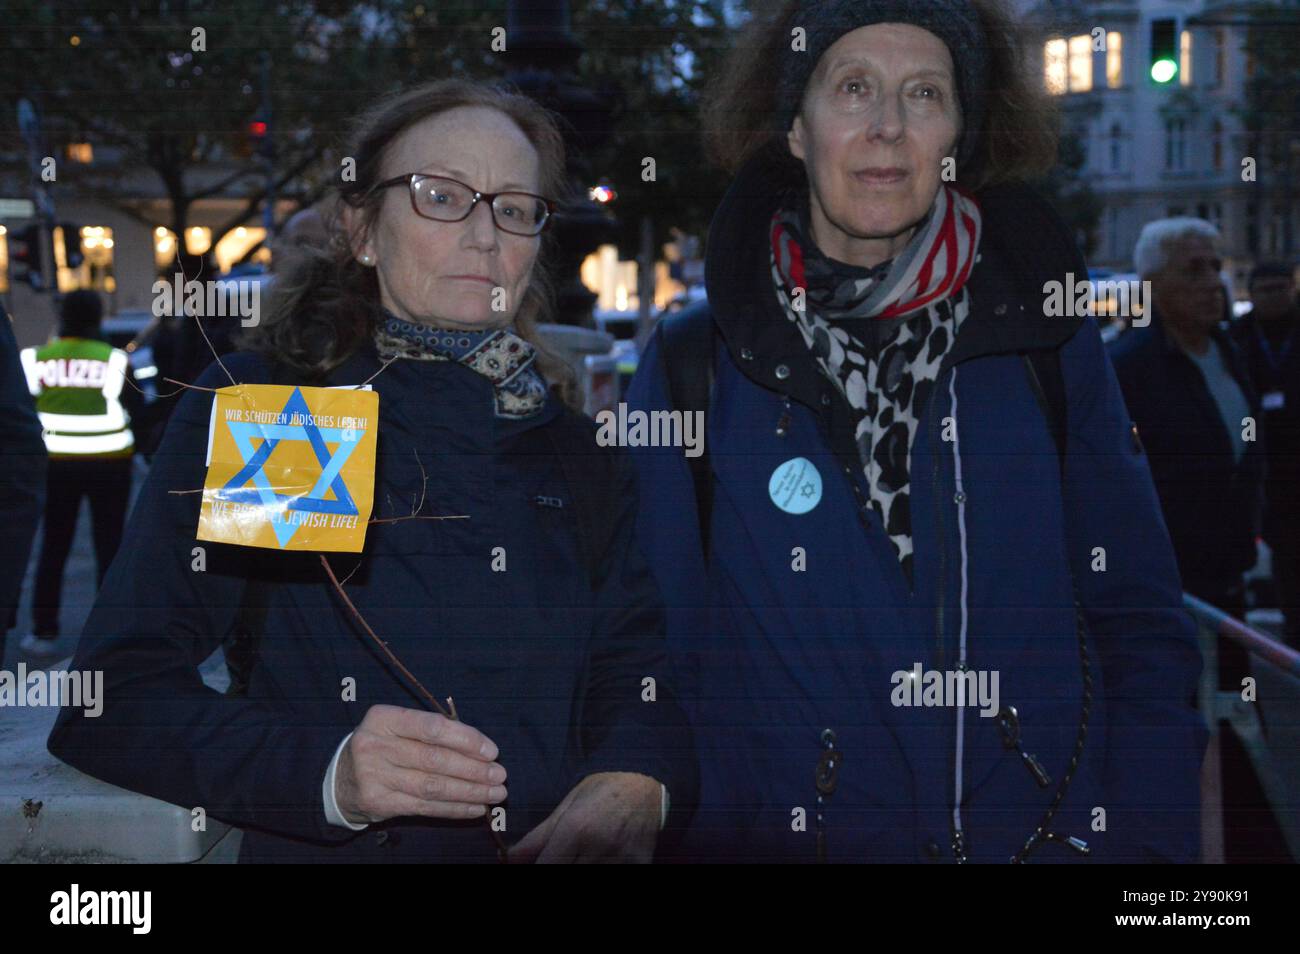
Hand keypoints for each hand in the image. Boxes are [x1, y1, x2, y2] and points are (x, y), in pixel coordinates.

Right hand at [335, 704, 506, 824]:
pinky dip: (454, 808)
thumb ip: (433, 733)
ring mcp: (374, 776)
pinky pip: (424, 807)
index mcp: (384, 718)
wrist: (342, 778)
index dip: (466, 739)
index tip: (492, 751)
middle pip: (434, 759)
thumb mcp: (399, 728)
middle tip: (500, 775)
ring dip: (469, 791)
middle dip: (473, 769)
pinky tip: (475, 807)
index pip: (432, 727)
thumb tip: (482, 750)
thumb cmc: (384, 746)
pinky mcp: (378, 803)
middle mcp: (375, 745)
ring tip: (494, 793)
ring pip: (432, 786)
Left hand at [507, 772, 661, 862]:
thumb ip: (538, 836)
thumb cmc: (603, 791)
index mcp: (576, 828)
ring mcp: (620, 858)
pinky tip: (601, 857)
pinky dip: (602, 867)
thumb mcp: (568, 805)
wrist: (648, 786)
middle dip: (557, 866)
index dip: (534, 869)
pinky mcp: (638, 864)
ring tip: (581, 852)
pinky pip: (614, 875)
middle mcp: (598, 845)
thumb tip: (508, 859)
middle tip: (561, 855)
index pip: (545, 867)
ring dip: (579, 867)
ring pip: (587, 877)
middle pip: (564, 874)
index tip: (533, 865)